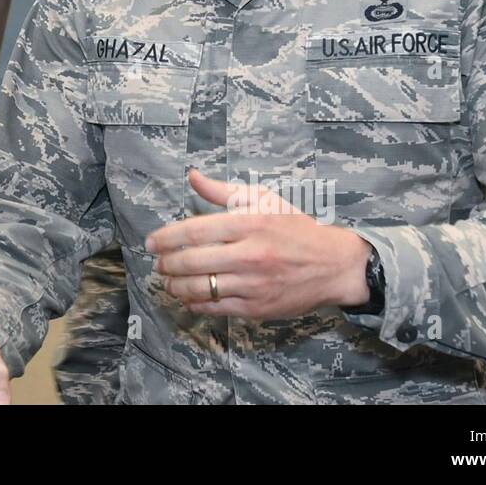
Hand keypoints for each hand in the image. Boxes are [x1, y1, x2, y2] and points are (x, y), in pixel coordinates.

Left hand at [145, 170, 370, 319]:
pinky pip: (216, 308)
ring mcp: (253, 285)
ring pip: (201, 288)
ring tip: (168, 281)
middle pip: (192, 262)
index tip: (151, 242)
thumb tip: (193, 176)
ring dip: (176, 286)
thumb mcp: (264, 200)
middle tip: (158, 262)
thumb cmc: (296, 228)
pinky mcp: (257, 308)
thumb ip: (223, 191)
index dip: (167, 238)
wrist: (334, 265)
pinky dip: (195, 304)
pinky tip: (188, 297)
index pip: (195, 231)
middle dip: (167, 264)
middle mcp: (249, 255)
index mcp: (249, 224)